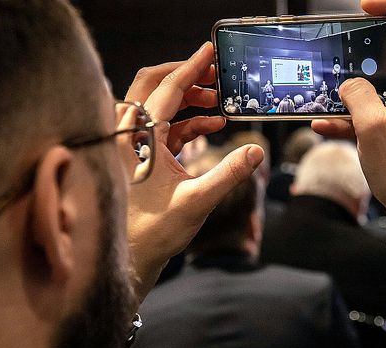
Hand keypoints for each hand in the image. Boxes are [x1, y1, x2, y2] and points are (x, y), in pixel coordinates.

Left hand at [124, 42, 263, 299]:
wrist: (130, 256)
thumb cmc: (155, 232)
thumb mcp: (198, 201)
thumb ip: (230, 173)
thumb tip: (257, 150)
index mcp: (138, 139)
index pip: (167, 90)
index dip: (191, 67)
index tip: (209, 51)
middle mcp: (129, 136)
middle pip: (153, 86)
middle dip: (187, 76)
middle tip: (216, 75)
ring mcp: (132, 145)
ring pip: (157, 105)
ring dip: (189, 99)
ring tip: (220, 102)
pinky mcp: (139, 156)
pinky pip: (163, 126)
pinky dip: (187, 122)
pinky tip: (213, 126)